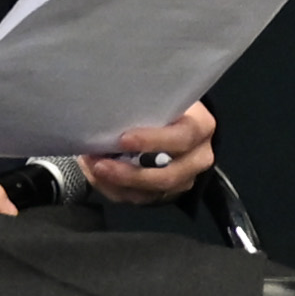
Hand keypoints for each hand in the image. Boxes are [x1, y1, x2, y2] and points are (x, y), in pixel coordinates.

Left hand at [78, 103, 216, 200]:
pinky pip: (140, 198)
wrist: (175, 122)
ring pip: (152, 192)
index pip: (182, 137)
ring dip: (118, 183)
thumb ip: (145, 104)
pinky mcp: (167, 194)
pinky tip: (99, 176)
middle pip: (168, 175)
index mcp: (200, 127)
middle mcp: (198, 158)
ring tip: (94, 169)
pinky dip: (116, 189)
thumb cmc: (164, 104)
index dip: (153, 140)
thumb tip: (107, 109)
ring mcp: (185, 180)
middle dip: (131, 173)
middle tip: (100, 164)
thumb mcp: (162, 97)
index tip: (123, 139)